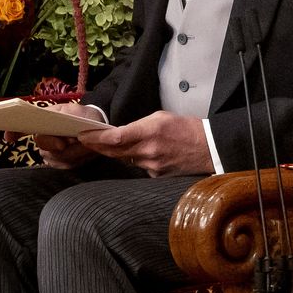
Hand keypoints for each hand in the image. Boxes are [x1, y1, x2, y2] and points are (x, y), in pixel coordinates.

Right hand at [21, 102, 98, 169]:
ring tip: (85, 142)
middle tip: (71, 139)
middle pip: (42, 145)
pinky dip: (79, 157)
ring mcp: (50, 154)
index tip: (9, 137)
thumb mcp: (75, 111)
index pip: (22, 128)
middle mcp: (42, 139)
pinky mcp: (61, 164)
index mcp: (42, 123)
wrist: (95, 124)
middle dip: (57, 142)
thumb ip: (66, 119)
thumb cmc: (82, 115)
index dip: (14, 132)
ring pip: (56, 157)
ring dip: (74, 150)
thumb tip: (62, 137)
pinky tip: (87, 151)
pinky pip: (67, 164)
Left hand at [75, 111, 213, 176]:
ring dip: (115, 153)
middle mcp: (148, 151)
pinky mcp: (156, 176)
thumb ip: (139, 125)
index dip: (96, 138)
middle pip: (114, 152)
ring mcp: (152, 166)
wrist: (209, 147)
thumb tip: (121, 132)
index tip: (83, 135)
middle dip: (98, 147)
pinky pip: (138, 167)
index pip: (115, 138)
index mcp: (149, 131)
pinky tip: (140, 154)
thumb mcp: (162, 117)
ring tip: (106, 146)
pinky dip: (134, 160)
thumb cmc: (187, 128)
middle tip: (85, 141)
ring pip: (125, 160)